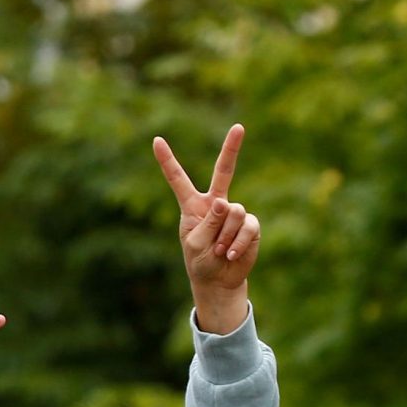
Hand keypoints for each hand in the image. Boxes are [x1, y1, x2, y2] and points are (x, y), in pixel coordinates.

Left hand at [153, 125, 260, 331]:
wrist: (219, 280)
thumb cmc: (200, 261)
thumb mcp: (195, 244)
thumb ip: (208, 222)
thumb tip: (225, 202)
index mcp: (192, 205)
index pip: (178, 179)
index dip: (167, 160)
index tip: (156, 140)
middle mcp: (215, 204)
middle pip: (224, 171)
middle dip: (232, 149)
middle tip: (239, 126)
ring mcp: (235, 212)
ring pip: (234, 212)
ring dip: (225, 235)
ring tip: (219, 250)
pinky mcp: (250, 225)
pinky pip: (247, 226)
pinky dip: (238, 242)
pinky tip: (230, 254)